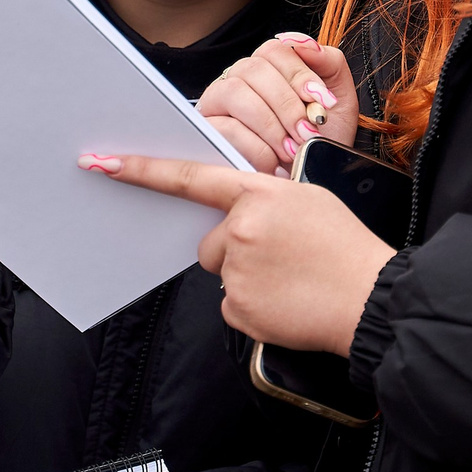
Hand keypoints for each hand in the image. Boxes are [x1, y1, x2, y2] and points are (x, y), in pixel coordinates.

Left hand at [82, 154, 391, 355]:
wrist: (370, 298)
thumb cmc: (346, 248)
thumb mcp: (310, 199)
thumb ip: (264, 199)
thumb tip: (233, 217)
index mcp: (260, 193)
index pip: (189, 178)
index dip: (141, 170)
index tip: (101, 162)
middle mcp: (241, 229)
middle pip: (210, 241)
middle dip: (234, 249)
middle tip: (281, 256)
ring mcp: (237, 270)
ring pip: (223, 273)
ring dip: (249, 277)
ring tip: (292, 279)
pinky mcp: (239, 308)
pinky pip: (233, 304)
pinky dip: (255, 306)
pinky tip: (287, 302)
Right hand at [197, 33, 358, 175]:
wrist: (311, 180)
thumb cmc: (321, 141)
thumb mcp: (339, 102)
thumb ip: (331, 64)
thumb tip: (308, 45)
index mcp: (271, 67)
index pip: (276, 50)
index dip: (300, 74)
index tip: (323, 101)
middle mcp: (241, 79)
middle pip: (254, 68)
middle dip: (287, 104)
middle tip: (308, 132)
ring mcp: (220, 103)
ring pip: (235, 93)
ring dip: (270, 124)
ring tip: (292, 149)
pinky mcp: (209, 132)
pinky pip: (226, 128)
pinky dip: (256, 147)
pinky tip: (275, 163)